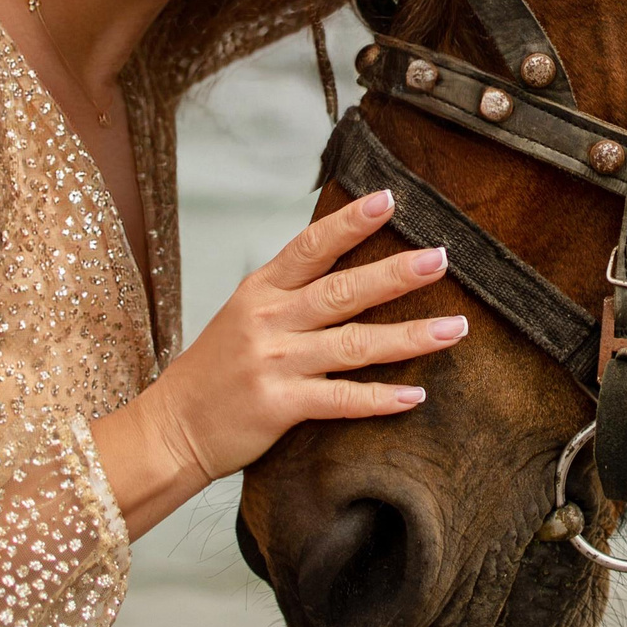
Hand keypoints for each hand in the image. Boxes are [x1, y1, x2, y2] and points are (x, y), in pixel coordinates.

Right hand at [88, 189, 460, 536]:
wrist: (172, 427)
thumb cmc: (216, 369)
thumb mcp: (245, 313)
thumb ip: (291, 290)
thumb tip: (348, 256)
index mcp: (261, 290)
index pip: (310, 247)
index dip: (350, 223)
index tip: (389, 199)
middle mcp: (269, 321)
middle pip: (342, 291)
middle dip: (395, 274)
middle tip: (440, 259)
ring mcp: (275, 363)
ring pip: (353, 345)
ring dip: (409, 337)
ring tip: (454, 329)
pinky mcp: (280, 406)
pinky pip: (341, 401)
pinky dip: (381, 398)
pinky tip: (415, 394)